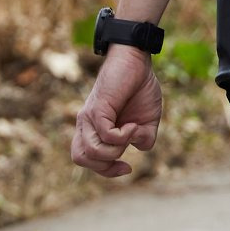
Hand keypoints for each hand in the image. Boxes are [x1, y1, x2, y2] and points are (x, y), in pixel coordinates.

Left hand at [70, 44, 164, 176]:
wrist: (136, 60)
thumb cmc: (140, 87)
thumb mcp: (147, 121)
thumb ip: (143, 139)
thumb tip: (137, 147)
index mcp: (93, 129)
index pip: (86, 158)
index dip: (105, 170)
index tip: (126, 168)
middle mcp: (86, 124)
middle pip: (81, 158)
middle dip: (106, 165)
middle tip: (125, 159)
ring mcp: (89, 116)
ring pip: (92, 151)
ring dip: (116, 150)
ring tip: (131, 133)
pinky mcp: (97, 109)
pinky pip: (106, 135)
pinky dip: (123, 136)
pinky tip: (132, 125)